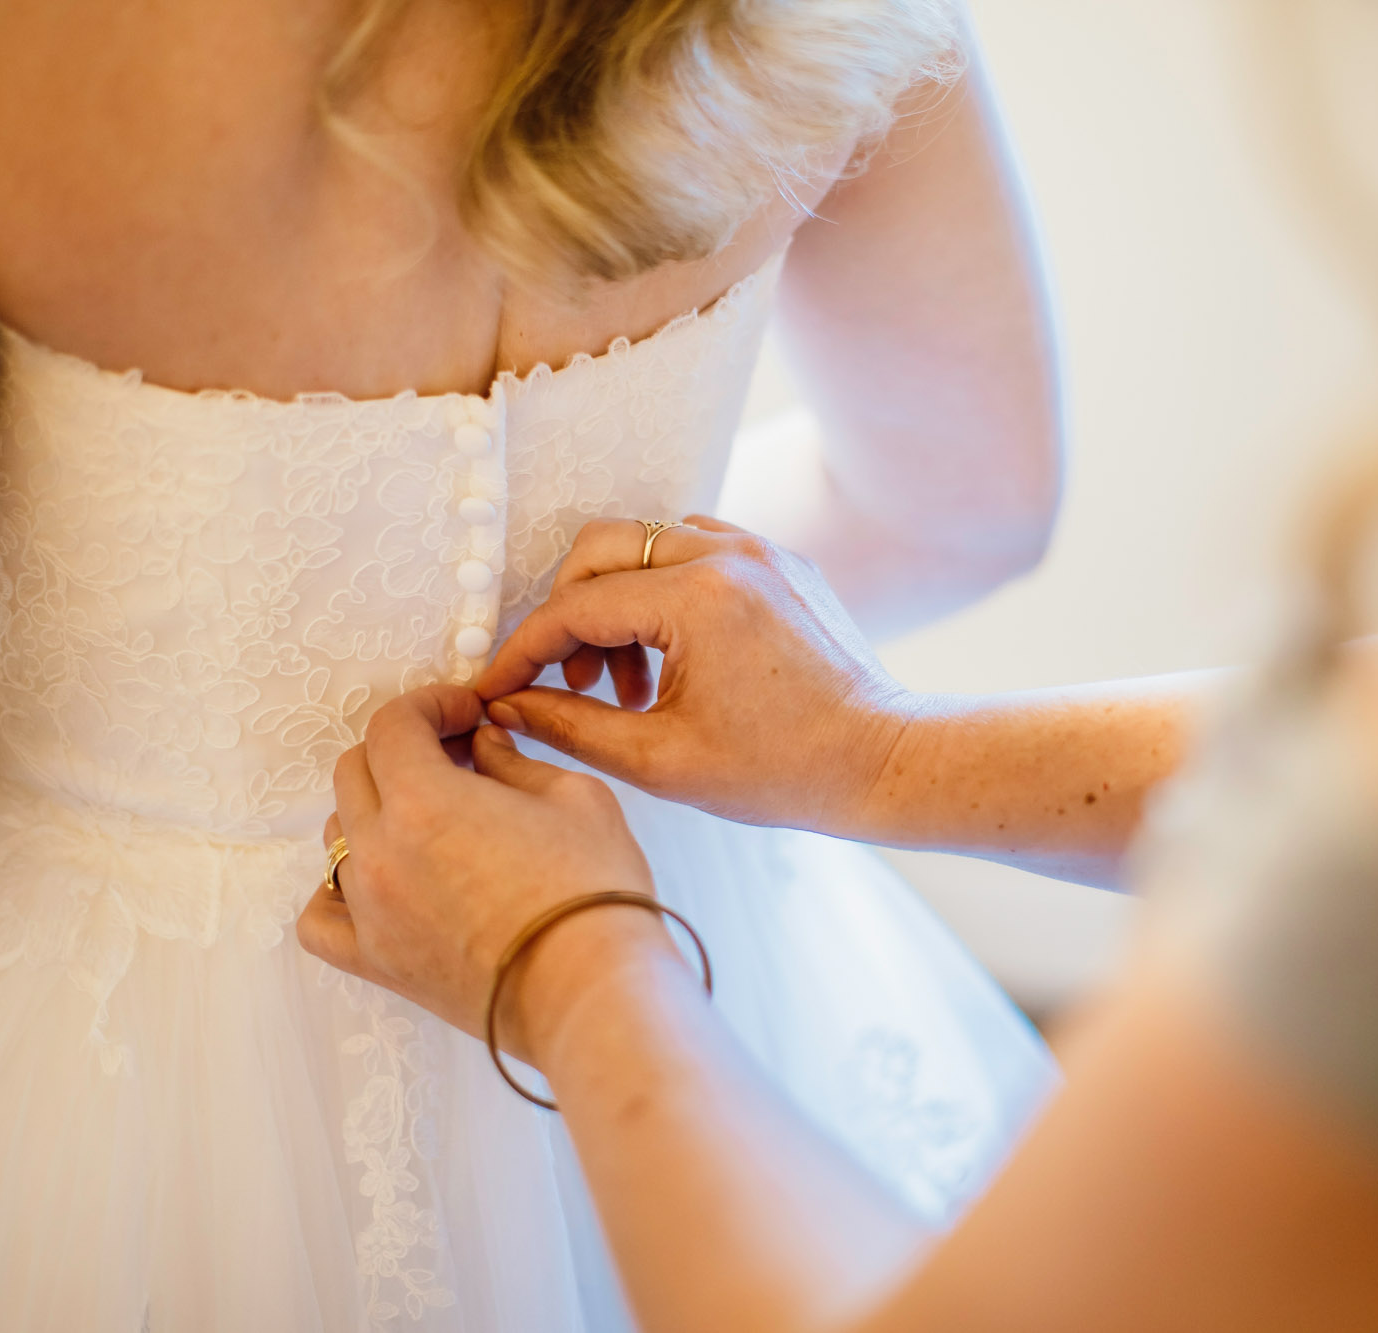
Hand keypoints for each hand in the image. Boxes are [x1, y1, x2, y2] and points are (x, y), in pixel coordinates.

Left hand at [295, 684, 676, 1059]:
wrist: (592, 993)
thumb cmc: (593, 893)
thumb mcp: (574, 797)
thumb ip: (514, 761)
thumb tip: (484, 746)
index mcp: (423, 800)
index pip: (393, 724)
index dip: (431, 705)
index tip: (465, 714)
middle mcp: (380, 852)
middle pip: (357, 772)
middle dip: (403, 749)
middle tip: (456, 757)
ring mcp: (371, 910)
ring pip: (337, 835)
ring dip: (376, 810)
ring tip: (430, 820)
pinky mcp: (378, 962)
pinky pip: (321, 918)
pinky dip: (335, 891)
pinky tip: (377, 881)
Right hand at [474, 516, 913, 838]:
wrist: (883, 761)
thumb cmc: (782, 771)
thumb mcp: (662, 760)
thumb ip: (571, 726)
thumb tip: (507, 706)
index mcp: (698, 598)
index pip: (576, 607)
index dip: (523, 650)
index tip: (494, 687)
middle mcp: (727, 554)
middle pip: (601, 549)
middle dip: (568, 613)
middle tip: (572, 684)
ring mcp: (759, 549)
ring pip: (646, 544)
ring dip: (618, 603)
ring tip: (630, 687)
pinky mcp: (779, 561)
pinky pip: (694, 550)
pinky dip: (663, 593)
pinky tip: (672, 660)